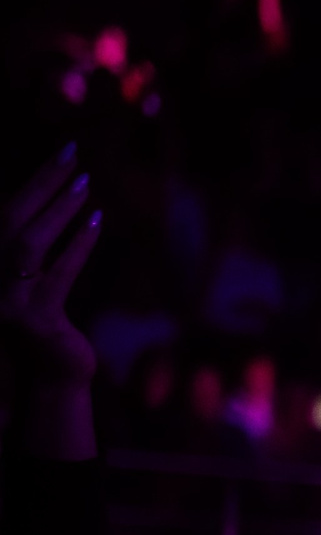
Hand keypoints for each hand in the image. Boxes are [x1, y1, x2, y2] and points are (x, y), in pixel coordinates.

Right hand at [1, 145, 102, 387]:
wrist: (50, 381)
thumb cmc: (44, 325)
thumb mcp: (31, 280)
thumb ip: (31, 244)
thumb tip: (56, 197)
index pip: (4, 213)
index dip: (32, 183)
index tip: (63, 155)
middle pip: (9, 219)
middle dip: (41, 183)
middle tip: (73, 154)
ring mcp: (5, 301)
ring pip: (28, 245)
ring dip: (57, 211)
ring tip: (85, 185)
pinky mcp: (34, 321)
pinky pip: (57, 275)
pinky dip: (77, 246)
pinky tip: (96, 222)